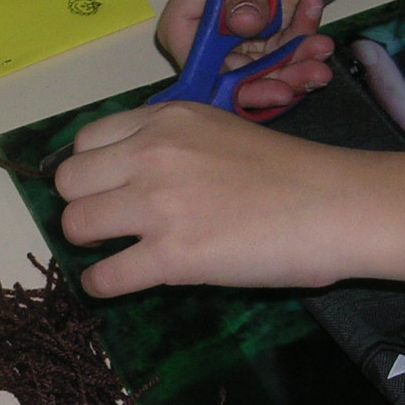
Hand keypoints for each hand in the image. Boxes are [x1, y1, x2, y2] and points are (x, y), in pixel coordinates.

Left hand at [55, 101, 360, 296]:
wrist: (336, 205)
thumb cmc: (291, 172)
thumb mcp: (220, 130)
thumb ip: (173, 144)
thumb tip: (134, 173)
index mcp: (166, 119)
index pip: (86, 141)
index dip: (90, 170)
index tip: (104, 189)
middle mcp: (152, 154)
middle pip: (69, 180)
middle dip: (81, 204)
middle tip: (105, 224)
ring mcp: (159, 204)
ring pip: (75, 224)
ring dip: (87, 243)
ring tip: (111, 251)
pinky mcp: (172, 255)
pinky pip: (104, 276)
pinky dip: (100, 285)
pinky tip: (114, 285)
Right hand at [160, 0, 333, 109]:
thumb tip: (244, 24)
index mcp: (186, 27)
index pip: (202, 74)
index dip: (235, 89)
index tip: (272, 88)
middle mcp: (210, 44)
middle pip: (239, 82)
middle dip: (279, 81)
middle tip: (313, 75)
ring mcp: (242, 44)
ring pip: (269, 73)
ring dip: (300, 64)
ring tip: (323, 46)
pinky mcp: (270, 39)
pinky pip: (288, 53)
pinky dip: (306, 39)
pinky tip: (314, 7)